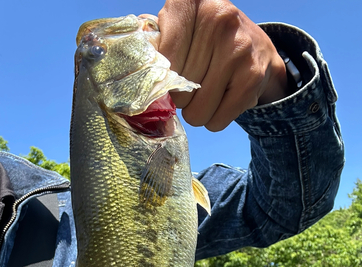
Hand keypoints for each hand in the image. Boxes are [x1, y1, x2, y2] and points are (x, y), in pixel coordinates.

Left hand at [154, 0, 287, 130]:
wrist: (257, 47)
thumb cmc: (207, 42)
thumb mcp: (179, 30)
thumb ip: (156, 46)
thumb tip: (142, 78)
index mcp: (189, 2)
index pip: (162, 61)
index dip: (164, 79)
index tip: (173, 75)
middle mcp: (217, 19)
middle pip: (179, 91)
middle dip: (182, 98)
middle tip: (195, 84)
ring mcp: (237, 48)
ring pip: (197, 111)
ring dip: (198, 112)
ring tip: (208, 93)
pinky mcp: (251, 76)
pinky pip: (217, 121)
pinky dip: (215, 120)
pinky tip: (223, 100)